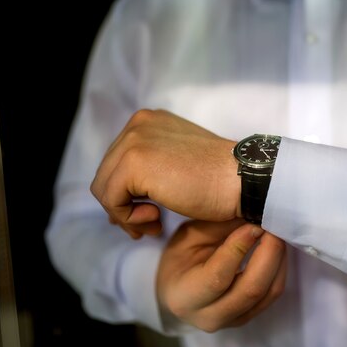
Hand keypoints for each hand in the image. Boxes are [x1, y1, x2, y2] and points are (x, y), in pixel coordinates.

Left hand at [90, 109, 240, 238]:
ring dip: (126, 215)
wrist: (243, 179)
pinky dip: (128, 218)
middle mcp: (137, 124)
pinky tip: (156, 220)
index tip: (149, 212)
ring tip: (153, 225)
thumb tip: (116, 202)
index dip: (127, 192)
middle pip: (106, 174)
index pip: (117, 161)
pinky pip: (110, 200)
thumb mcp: (179, 164)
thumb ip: (150, 170)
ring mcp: (134, 141)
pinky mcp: (133, 163)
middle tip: (151, 225)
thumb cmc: (219, 179)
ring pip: (104, 188)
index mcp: (149, 121)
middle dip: (124, 206)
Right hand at [157, 219, 286, 331]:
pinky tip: (275, 248)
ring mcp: (234, 320)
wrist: (178, 289)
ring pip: (269, 291)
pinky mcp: (251, 316)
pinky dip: (280, 267)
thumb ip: (218, 227)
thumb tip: (252, 215)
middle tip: (272, 225)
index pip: (218, 276)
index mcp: (185, 297)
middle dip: (269, 252)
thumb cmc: (180, 259)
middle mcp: (210, 317)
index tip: (252, 225)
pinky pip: (274, 292)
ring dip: (278, 258)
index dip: (239, 248)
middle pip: (251, 288)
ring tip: (276, 232)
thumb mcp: (188, 237)